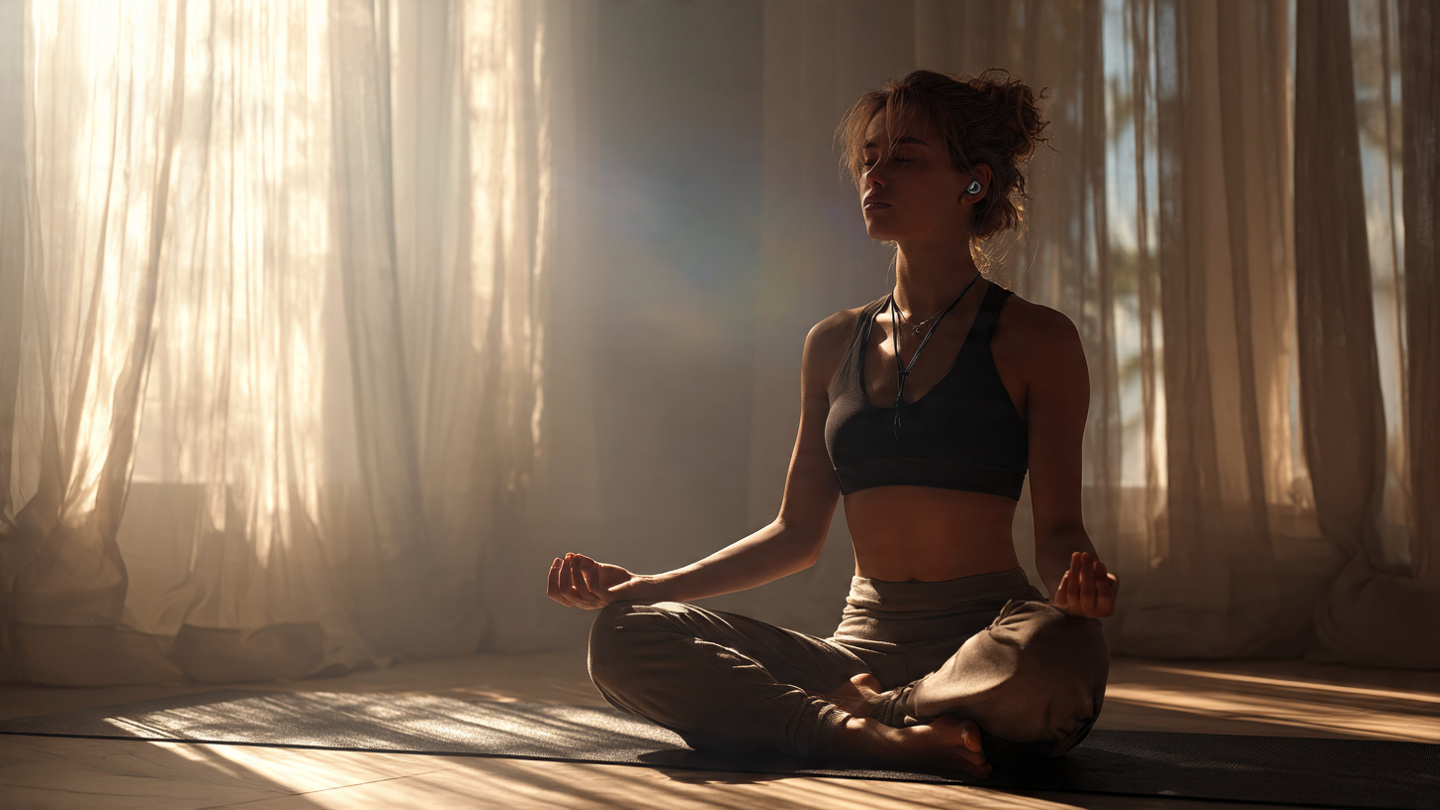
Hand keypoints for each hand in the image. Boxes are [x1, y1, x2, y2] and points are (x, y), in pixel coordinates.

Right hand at [546, 553, 660, 609]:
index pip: (556, 593)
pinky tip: (592, 566)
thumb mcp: (598, 569)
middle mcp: (585, 603)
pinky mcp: (609, 598)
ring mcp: (597, 602)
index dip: (552, 578)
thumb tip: (570, 555)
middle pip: (562, 594)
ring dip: (575, 571)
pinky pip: (594, 589)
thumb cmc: (619, 579)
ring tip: (577, 558)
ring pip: (576, 591)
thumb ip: (585, 564)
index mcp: (579, 597)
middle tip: (565, 559)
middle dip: (560, 574)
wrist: (641, 585)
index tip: (557, 561)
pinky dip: (590, 576)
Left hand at [1052, 551, 1118, 618]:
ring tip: (1077, 555)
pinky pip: (1061, 594)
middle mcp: (1090, 613)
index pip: (1104, 595)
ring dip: (1075, 571)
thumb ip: (1105, 576)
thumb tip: (1094, 565)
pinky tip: (1069, 571)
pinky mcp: (1061, 606)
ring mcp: (1074, 610)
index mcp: (1106, 609)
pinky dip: (1065, 581)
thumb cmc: (1099, 583)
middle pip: (1087, 594)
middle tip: (1086, 554)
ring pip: (1072, 592)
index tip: (1098, 562)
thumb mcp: (1108, 581)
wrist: (1082, 592)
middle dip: (1087, 572)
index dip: (1101, 579)